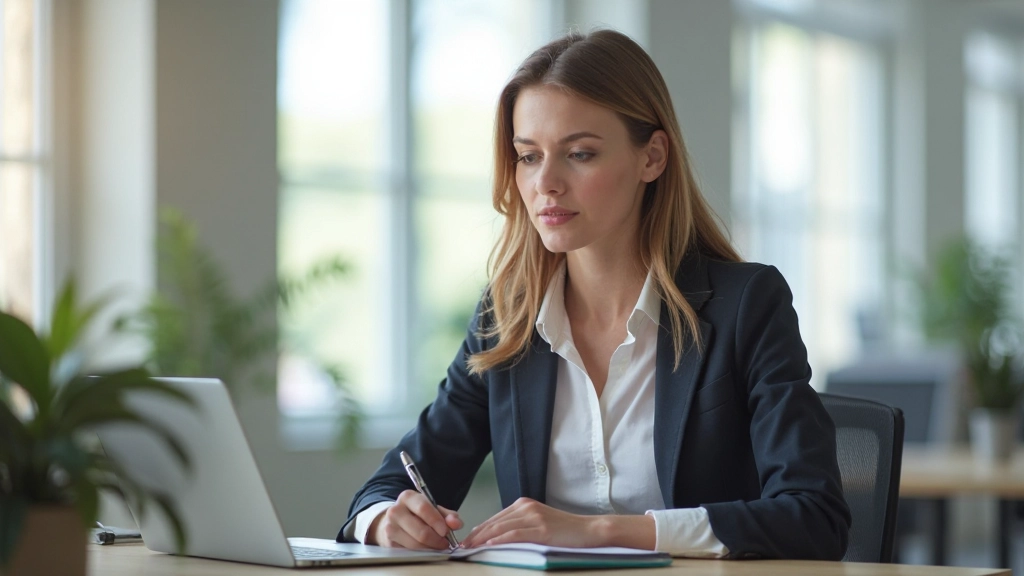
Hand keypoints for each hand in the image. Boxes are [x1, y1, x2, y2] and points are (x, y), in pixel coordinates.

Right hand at [368, 490, 462, 548]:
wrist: (394, 520)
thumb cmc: (416, 513)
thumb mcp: (432, 509)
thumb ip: (447, 515)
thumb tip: (457, 523)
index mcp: (408, 497)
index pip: (424, 509)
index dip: (437, 522)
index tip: (446, 531)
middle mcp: (395, 511)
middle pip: (421, 531)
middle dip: (437, 540)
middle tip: (445, 543)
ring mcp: (390, 527)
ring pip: (416, 544)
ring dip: (431, 548)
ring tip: (437, 545)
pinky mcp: (389, 543)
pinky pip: (410, 552)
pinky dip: (421, 553)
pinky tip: (425, 548)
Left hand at [462, 497, 605, 547]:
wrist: (589, 530)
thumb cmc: (565, 530)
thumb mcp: (538, 523)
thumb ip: (520, 526)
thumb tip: (497, 538)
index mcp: (524, 504)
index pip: (494, 518)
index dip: (478, 530)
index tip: (466, 541)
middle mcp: (526, 507)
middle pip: (494, 522)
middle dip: (476, 536)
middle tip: (462, 547)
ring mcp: (534, 516)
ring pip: (501, 528)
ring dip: (482, 540)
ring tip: (470, 549)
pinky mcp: (541, 528)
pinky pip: (515, 534)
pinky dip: (500, 540)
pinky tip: (489, 546)